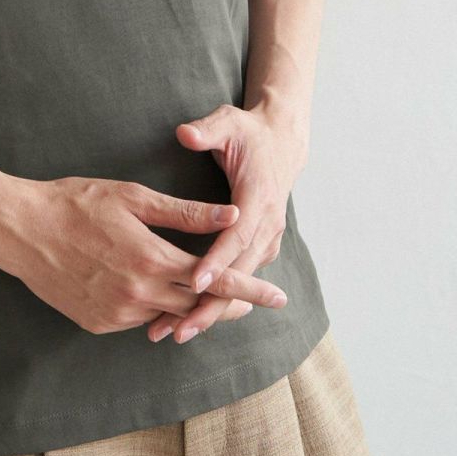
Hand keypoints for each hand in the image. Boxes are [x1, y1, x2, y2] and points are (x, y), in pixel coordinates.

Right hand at [0, 174, 289, 335]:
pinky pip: (139, 318)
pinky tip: (153, 288)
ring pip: (168, 314)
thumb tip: (230, 215)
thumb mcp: (133, 197)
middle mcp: (139, 295)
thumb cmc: (77, 202)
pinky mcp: (98, 323)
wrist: (21, 229)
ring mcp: (117, 314)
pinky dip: (154, 305)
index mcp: (152, 260)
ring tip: (207, 291)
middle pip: (198, 307)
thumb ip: (185, 213)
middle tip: (253, 299)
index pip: (214, 279)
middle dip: (227, 303)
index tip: (278, 296)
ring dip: (189, 305)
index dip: (249, 289)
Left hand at [146, 101, 305, 343]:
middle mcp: (268, 225)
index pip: (237, 236)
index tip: (193, 282)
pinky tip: (190, 318)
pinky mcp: (260, 247)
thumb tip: (185, 134)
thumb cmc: (248, 133)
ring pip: (240, 283)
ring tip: (175, 332)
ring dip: (211, 310)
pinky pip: (240, 278)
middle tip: (177, 329)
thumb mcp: (228, 122)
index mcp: (259, 198)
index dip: (217, 261)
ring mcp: (267, 239)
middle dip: (210, 304)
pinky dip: (218, 300)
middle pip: (239, 273)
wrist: (281, 144)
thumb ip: (206, 129)